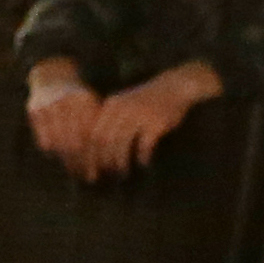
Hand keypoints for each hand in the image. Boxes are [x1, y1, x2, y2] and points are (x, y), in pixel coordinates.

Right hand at [26, 69, 99, 171]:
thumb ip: (98, 129)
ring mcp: (48, 105)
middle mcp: (65, 101)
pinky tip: (61, 158)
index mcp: (84, 100)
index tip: (99, 171)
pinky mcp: (34, 111)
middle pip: (74, 143)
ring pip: (59, 144)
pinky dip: (54, 153)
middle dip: (82, 163)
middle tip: (88, 176)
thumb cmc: (79, 99)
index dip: (94, 156)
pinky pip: (44, 141)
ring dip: (68, 162)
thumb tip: (106, 161)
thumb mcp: (93, 106)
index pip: (90, 136)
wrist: (52, 77)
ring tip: (76, 172)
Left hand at [84, 73, 203, 176]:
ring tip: (122, 173)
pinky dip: (141, 157)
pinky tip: (143, 163)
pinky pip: (144, 144)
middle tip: (107, 175)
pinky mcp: (155, 121)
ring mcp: (139, 114)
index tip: (91, 171)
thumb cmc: (146, 103)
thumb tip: (94, 152)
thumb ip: (108, 123)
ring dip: (120, 162)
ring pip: (121, 143)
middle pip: (104, 140)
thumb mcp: (123, 106)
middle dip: (103, 161)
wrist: (173, 87)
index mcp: (111, 105)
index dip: (90, 155)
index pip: (92, 134)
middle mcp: (122, 108)